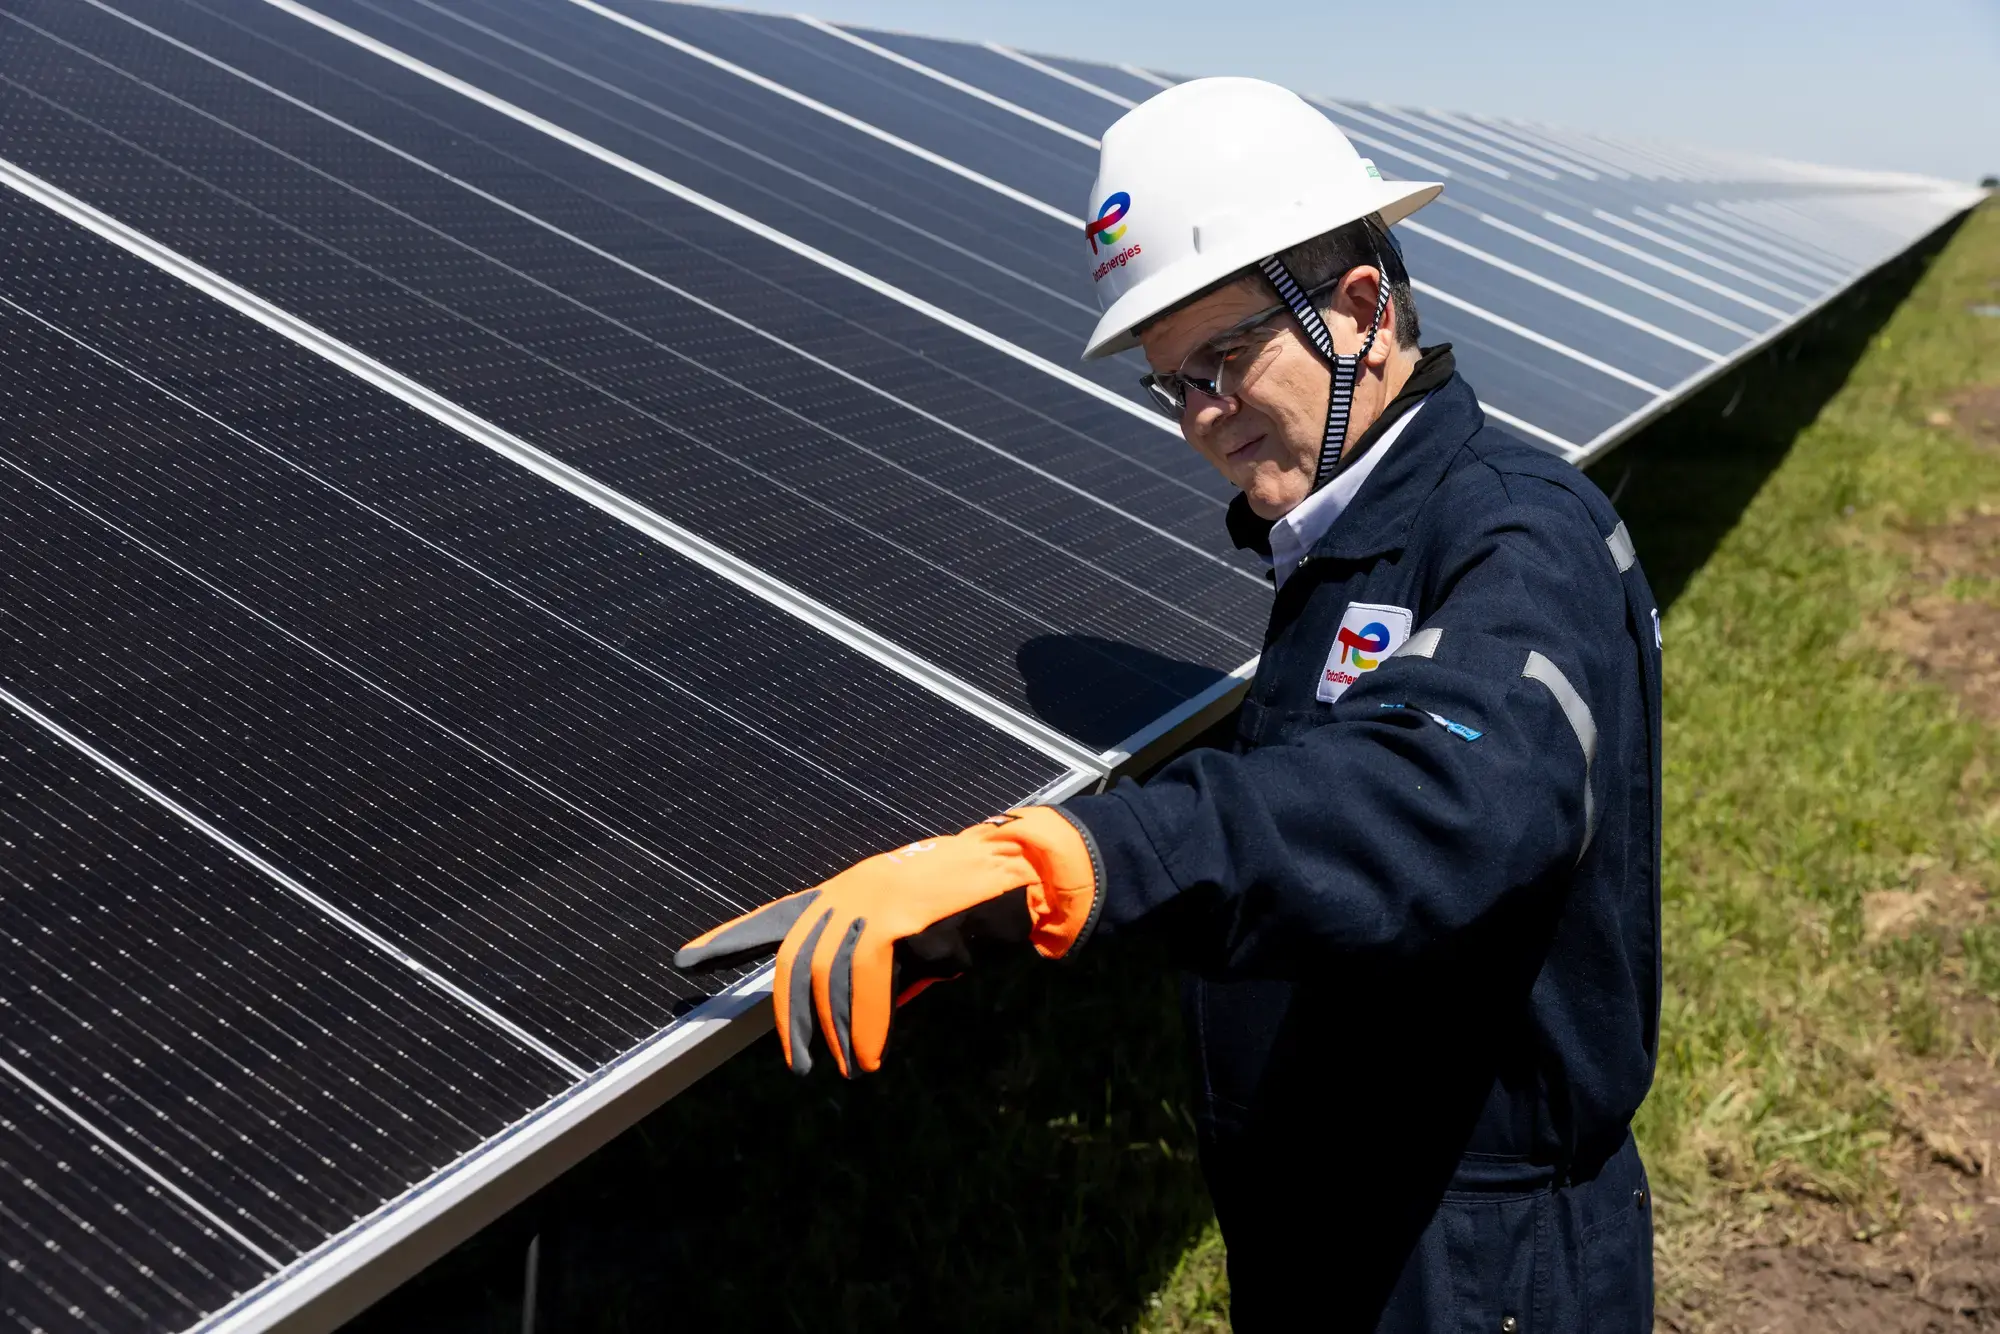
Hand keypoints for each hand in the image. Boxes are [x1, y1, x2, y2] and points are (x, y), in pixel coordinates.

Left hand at [674, 808, 1097, 1076]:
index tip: (684, 961)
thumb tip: (852, 1018)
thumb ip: (879, 968)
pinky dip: (871, 1024)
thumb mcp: (915, 942)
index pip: (777, 919)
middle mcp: (851, 890)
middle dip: (796, 1019)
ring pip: (830, 977)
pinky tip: (873, 1054)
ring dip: (839, 1032)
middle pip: (798, 962)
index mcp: (848, 893)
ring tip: (850, 1068)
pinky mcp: (898, 914)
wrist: (1022, 873)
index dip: (729, 940)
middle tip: (801, 1064)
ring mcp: (873, 898)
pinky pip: (871, 982)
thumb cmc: (974, 912)